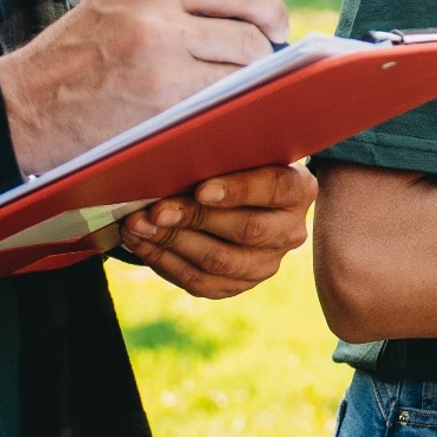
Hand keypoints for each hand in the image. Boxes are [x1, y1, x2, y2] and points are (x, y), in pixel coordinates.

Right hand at [0, 0, 291, 170]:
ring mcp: (162, 61)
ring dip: (250, 87)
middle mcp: (160, 15)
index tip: (274, 30)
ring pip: (243, 71)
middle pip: (251, 32)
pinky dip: (230, 112)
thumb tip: (241, 18)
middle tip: (258, 74)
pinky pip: (221, 105)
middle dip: (264, 55)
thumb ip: (172, 6)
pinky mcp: (160, 104)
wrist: (18, 107)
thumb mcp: (116, 10)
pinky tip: (220, 118)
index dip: (269, 11)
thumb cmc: (68, 63)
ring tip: (236, 98)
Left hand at [117, 163, 313, 297]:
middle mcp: (290, 231)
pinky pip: (200, 282)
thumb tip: (177, 158)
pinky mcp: (239, 285)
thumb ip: (222, 154)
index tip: (201, 189)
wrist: (242, 199)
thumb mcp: (240, 152)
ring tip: (137, 226)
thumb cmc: (235, 164)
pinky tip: (141, 244)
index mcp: (299, 190)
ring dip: (171, 244)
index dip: (238, 190)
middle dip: (193, 219)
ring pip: (219, 262)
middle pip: (245, 230)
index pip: (274, 188)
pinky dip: (165, 262)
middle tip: (155, 211)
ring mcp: (267, 263)